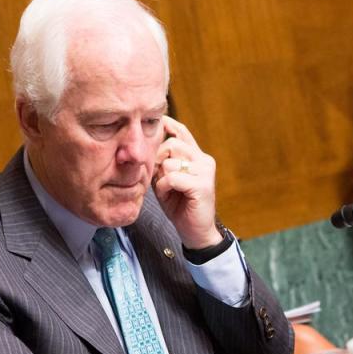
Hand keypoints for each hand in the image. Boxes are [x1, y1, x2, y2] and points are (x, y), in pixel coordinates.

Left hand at [153, 116, 223, 248]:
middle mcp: (204, 160)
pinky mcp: (202, 184)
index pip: (182, 132)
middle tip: (159, 177)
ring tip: (168, 191)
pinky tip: (169, 196)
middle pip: (172, 144)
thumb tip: (147, 145)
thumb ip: (162, 163)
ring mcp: (205, 171)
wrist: (196, 232)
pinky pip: (172, 178)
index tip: (157, 121)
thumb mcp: (167, 180)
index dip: (168, 125)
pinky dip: (164, 188)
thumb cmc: (180, 206)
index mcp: (197, 157)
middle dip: (158, 160)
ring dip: (161, 178)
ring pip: (170, 162)